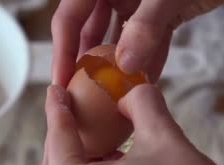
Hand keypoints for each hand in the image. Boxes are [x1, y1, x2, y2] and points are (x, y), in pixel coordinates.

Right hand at [51, 0, 223, 85]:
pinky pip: (149, 39)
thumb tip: (125, 66)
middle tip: (81, 95)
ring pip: (120, 37)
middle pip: (90, 29)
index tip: (61, 82)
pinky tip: (146, 84)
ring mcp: (138, 0)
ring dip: (120, 65)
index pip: (69, 16)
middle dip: (87, 61)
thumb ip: (145, 25)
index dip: (62, 50)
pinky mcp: (163, 10)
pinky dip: (148, 60)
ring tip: (114, 95)